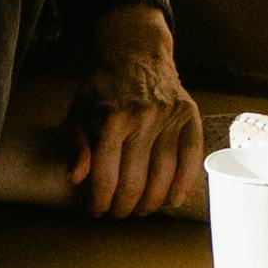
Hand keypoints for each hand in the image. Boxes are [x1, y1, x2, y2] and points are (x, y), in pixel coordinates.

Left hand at [72, 6, 201, 219]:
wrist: (136, 53)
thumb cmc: (103, 88)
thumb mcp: (79, 110)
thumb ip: (76, 145)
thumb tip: (75, 179)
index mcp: (111, 117)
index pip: (106, 175)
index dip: (100, 201)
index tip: (96, 211)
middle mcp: (143, 117)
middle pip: (135, 181)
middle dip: (124, 207)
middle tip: (118, 214)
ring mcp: (169, 116)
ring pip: (163, 176)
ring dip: (151, 202)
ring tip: (140, 210)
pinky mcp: (189, 115)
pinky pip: (191, 158)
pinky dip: (184, 183)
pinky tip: (173, 200)